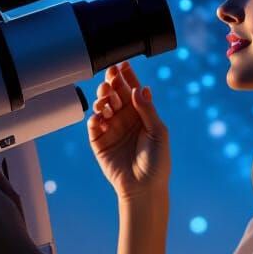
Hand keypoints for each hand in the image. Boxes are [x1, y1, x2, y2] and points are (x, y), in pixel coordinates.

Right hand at [87, 61, 169, 201]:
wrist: (144, 188)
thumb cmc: (157, 162)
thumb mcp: (158, 132)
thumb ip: (148, 110)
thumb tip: (140, 88)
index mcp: (141, 114)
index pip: (132, 90)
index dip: (127, 77)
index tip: (123, 64)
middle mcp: (125, 118)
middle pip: (116, 94)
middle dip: (112, 83)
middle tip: (110, 77)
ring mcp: (111, 129)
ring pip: (103, 106)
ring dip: (103, 99)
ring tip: (106, 99)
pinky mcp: (99, 141)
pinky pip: (94, 125)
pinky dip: (94, 118)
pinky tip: (99, 116)